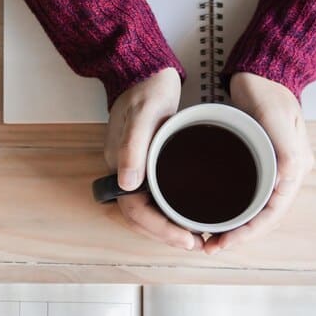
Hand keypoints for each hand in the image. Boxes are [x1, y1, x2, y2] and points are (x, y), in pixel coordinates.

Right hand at [104, 68, 203, 250]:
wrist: (147, 72)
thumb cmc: (145, 90)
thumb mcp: (143, 115)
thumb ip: (132, 148)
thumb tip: (127, 184)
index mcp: (119, 166)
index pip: (133, 209)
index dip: (159, 228)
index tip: (186, 237)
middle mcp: (124, 173)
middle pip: (139, 217)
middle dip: (164, 235)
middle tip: (196, 244)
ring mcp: (135, 170)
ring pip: (147, 210)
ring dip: (167, 228)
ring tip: (195, 237)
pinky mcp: (148, 164)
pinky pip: (155, 197)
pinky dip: (170, 212)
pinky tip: (188, 215)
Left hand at [204, 72, 314, 253]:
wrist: (260, 72)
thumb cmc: (268, 91)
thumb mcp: (275, 117)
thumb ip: (284, 147)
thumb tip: (289, 179)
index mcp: (295, 167)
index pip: (273, 212)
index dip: (249, 232)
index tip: (224, 242)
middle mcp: (285, 172)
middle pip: (263, 216)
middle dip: (239, 235)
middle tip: (210, 246)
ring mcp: (271, 168)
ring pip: (253, 208)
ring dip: (234, 226)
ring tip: (209, 238)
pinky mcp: (255, 161)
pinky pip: (245, 194)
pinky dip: (230, 209)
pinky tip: (213, 214)